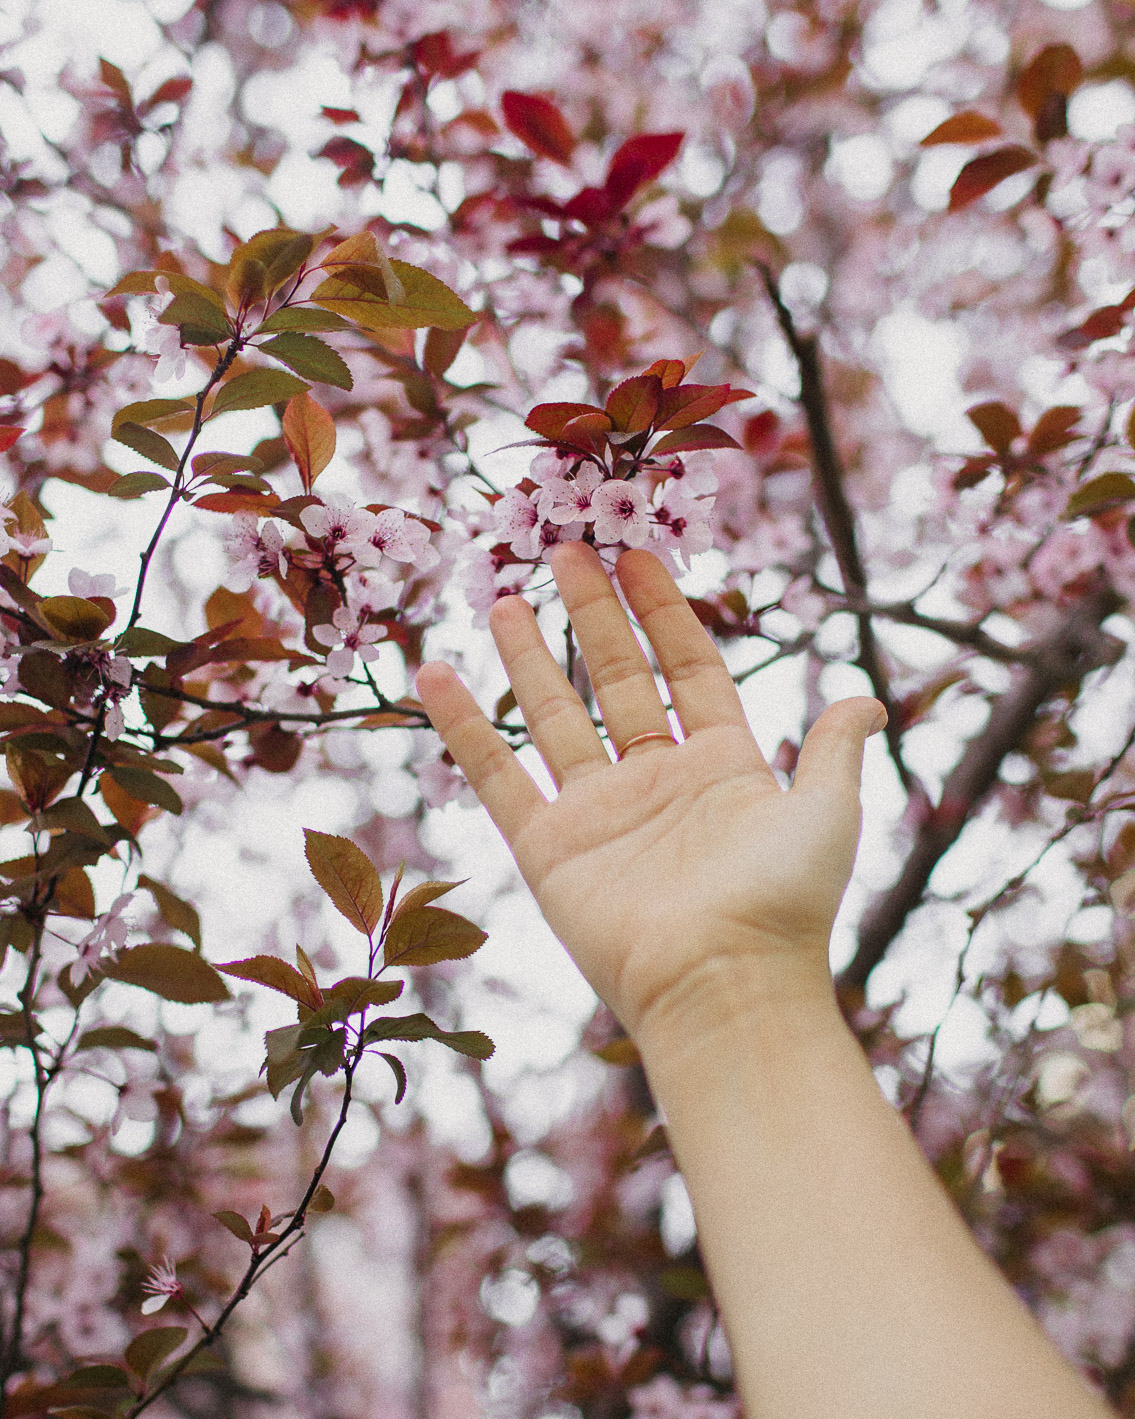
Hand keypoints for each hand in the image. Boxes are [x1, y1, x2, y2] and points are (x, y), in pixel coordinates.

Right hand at [416, 543, 884, 1040]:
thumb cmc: (783, 902)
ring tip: (503, 597)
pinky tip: (436, 675)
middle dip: (593, 614)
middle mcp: (657, 781)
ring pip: (555, 716)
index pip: (688, 668)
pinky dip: (464, 727)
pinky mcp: (548, 849)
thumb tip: (870, 700)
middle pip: (618, 679)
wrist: (724, 985)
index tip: (638, 556)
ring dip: (529, 657)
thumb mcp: (826, 811)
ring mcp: (598, 813)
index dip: (664, 612)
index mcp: (722, 766)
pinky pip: (498, 776)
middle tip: (566, 549)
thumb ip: (833, 749)